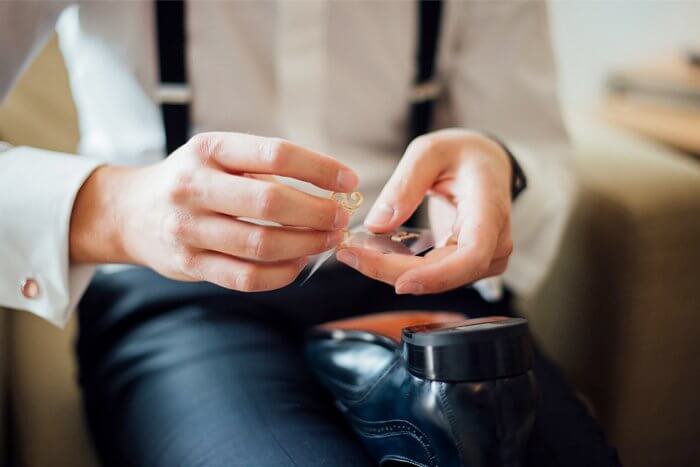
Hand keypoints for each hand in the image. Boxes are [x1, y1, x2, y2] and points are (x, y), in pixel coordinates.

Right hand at [70, 132, 357, 291]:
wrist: (130, 212)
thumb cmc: (191, 180)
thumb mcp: (218, 156)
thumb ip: (264, 168)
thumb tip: (330, 189)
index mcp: (209, 149)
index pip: (276, 154)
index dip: (320, 168)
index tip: (348, 180)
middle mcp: (194, 186)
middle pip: (271, 202)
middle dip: (318, 212)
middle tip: (341, 218)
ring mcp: (189, 228)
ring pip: (262, 243)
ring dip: (306, 245)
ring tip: (328, 241)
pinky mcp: (190, 264)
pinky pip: (247, 277)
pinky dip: (283, 273)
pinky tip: (300, 263)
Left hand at [336, 129, 512, 294]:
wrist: (486, 164)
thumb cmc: (461, 154)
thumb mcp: (430, 152)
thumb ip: (405, 184)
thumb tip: (377, 225)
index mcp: (490, 207)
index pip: (473, 254)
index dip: (438, 275)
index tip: (400, 282)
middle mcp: (495, 240)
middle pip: (447, 274)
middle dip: (395, 271)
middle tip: (350, 256)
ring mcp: (485, 257)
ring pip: (437, 280)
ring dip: (394, 271)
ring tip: (357, 252)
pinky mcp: (468, 265)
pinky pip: (434, 275)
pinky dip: (401, 268)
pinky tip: (374, 254)